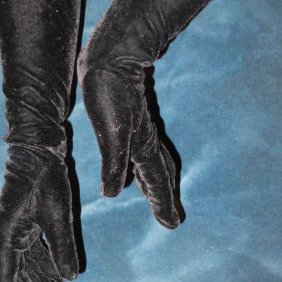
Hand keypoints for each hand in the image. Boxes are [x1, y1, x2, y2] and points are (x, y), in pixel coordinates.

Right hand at [0, 146, 77, 281]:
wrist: (39, 149)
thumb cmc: (46, 179)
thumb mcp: (58, 214)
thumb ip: (61, 247)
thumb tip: (69, 277)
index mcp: (7, 235)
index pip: (5, 278)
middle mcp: (7, 235)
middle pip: (15, 276)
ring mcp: (15, 229)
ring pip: (24, 266)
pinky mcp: (26, 223)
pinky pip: (32, 252)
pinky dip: (42, 267)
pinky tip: (54, 280)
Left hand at [78, 68, 179, 228]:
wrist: (112, 57)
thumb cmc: (110, 92)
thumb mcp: (110, 131)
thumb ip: (114, 162)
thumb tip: (112, 194)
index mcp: (142, 146)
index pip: (156, 180)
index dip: (162, 202)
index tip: (172, 224)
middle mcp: (144, 140)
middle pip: (160, 173)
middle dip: (164, 196)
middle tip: (171, 219)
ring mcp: (140, 128)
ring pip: (153, 160)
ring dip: (157, 181)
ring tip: (159, 196)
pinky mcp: (131, 117)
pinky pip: (144, 146)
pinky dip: (145, 160)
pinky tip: (137, 161)